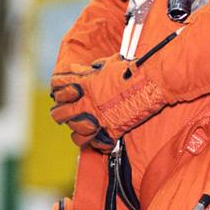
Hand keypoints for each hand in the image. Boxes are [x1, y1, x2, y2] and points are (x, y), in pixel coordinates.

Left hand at [49, 56, 167, 148]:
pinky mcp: (112, 132)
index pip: (57, 88)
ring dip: (79, 132)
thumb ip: (91, 70)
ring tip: (86, 127)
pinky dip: (99, 144)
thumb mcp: (108, 64)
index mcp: (84, 84)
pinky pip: (97, 146)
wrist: (152, 81)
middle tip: (69, 112)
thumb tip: (81, 72)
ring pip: (75, 136)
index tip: (63, 91)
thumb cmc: (133, 70)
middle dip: (62, 113)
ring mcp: (99, 120)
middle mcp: (87, 103)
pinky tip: (101, 136)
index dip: (58, 89)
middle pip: (58, 115)